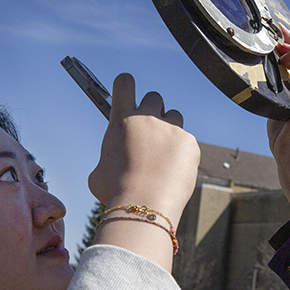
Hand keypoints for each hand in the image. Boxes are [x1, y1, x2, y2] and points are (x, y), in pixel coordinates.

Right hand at [88, 74, 199, 269]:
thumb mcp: (99, 172)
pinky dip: (182, 153)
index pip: (124, 83)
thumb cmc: (116, 193)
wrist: (143, 206)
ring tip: (163, 155)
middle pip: (154, 97)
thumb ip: (107, 158)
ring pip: (174, 116)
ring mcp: (171, 129)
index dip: (126, 85)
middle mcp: (147, 118)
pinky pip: (187, 141)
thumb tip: (110, 164)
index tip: (128, 93)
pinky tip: (174, 172)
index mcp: (121, 120)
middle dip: (152, 111)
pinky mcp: (190, 142)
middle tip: (149, 134)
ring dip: (169, 129)